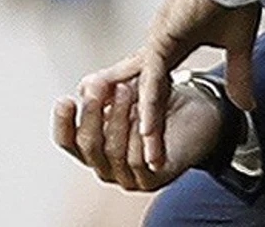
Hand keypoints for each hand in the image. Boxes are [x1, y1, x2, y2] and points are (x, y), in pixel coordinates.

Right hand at [52, 75, 224, 191]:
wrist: (202, 111)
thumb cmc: (161, 100)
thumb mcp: (132, 83)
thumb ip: (108, 85)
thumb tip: (85, 86)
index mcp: (96, 144)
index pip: (68, 140)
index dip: (63, 123)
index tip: (66, 100)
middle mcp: (107, 164)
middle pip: (88, 145)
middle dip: (92, 113)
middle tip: (100, 86)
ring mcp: (128, 176)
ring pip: (111, 152)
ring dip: (117, 118)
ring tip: (127, 89)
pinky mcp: (152, 180)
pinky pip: (137, 161)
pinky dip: (137, 137)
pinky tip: (142, 117)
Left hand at [132, 0, 261, 171]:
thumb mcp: (238, 42)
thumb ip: (239, 73)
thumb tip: (246, 105)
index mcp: (173, 42)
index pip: (161, 87)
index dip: (160, 115)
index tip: (161, 142)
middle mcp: (159, 42)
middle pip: (147, 94)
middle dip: (146, 127)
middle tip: (144, 158)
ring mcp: (158, 38)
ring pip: (147, 92)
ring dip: (148, 126)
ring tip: (147, 156)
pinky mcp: (163, 36)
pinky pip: (154, 79)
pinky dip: (150, 105)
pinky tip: (148, 128)